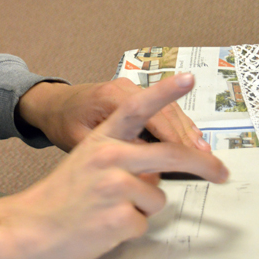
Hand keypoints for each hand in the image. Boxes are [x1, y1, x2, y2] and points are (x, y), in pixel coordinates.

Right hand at [0, 73, 227, 258]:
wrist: (28, 225)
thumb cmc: (62, 195)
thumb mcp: (88, 160)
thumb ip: (124, 156)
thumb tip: (159, 170)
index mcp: (102, 138)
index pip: (136, 107)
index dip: (164, 91)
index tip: (188, 78)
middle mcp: (109, 155)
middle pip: (171, 153)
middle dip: (203, 164)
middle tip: (221, 172)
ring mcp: (114, 185)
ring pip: (157, 197)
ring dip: (142, 209)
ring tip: (109, 211)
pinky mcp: (117, 216)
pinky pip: (143, 223)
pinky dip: (128, 229)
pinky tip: (103, 226)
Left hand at [18, 77, 210, 152]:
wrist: (51, 104)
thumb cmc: (62, 124)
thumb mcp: (79, 142)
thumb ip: (112, 153)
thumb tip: (145, 170)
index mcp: (110, 98)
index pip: (150, 116)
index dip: (173, 137)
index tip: (192, 154)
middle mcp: (124, 88)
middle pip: (166, 112)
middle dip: (188, 138)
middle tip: (207, 161)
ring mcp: (131, 89)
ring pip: (168, 110)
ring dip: (187, 133)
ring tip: (204, 155)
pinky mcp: (134, 96)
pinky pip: (162, 110)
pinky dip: (178, 127)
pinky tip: (190, 143)